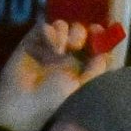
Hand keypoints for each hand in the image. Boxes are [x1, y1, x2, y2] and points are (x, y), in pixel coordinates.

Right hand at [0, 18, 119, 130]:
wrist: (25, 104)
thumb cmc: (56, 100)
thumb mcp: (83, 87)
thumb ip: (96, 70)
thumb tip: (105, 54)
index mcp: (82, 64)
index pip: (92, 42)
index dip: (97, 34)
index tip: (97, 30)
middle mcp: (66, 54)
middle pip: (78, 30)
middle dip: (80, 33)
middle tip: (75, 46)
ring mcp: (48, 47)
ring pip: (61, 26)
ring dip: (64, 32)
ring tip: (60, 50)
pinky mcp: (31, 43)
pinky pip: (43, 27)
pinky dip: (50, 32)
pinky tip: (50, 47)